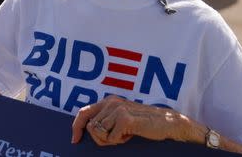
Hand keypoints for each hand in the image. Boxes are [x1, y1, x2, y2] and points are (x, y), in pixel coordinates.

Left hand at [71, 96, 188, 145]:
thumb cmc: (144, 124)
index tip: (75, 140)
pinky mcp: (125, 118)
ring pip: (99, 134)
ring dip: (112, 140)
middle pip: (91, 128)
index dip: (76, 127)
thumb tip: (87, 130)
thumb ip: (107, 120)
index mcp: (109, 101)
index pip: (84, 112)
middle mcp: (111, 102)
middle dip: (101, 139)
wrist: (167, 123)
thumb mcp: (122, 118)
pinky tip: (132, 134)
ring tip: (126, 134)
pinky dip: (121, 141)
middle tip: (118, 138)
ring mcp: (118, 109)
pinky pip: (112, 138)